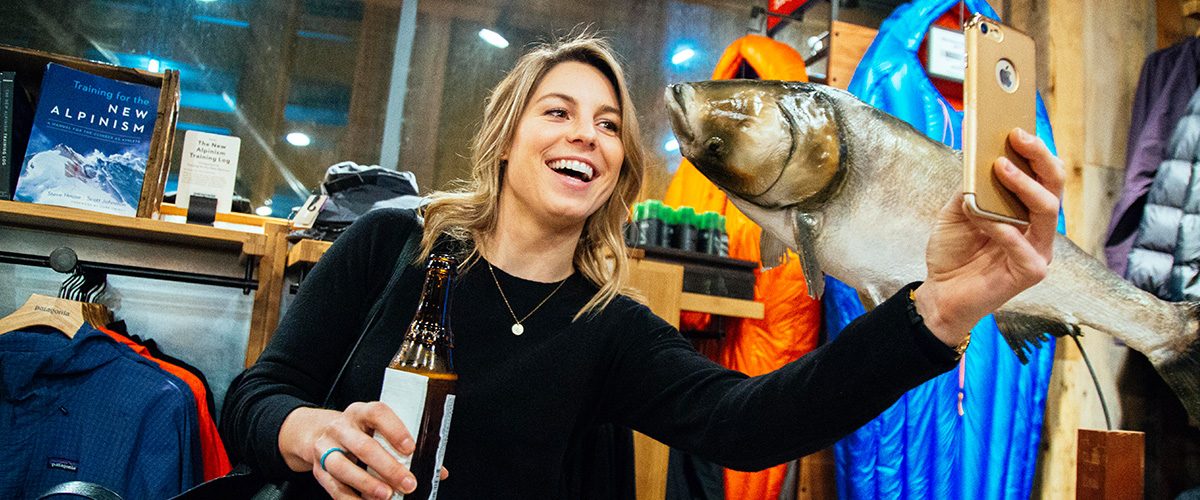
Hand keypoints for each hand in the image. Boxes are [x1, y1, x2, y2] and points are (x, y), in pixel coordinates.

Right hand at [279, 403, 448, 499]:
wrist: (319, 434)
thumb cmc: (359, 432)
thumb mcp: (379, 430)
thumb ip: (407, 447)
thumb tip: (438, 470)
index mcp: (361, 412)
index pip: (378, 413)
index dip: (395, 430)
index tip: (411, 448)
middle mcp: (341, 427)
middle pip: (363, 446)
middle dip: (387, 467)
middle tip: (408, 482)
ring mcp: (326, 447)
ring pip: (343, 466)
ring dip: (366, 483)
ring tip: (386, 495)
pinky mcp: (318, 469)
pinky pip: (333, 487)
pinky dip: (351, 499)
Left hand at [915, 128, 1064, 345]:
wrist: (940, 293)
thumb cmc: (953, 252)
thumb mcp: (956, 210)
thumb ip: (970, 187)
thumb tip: (978, 156)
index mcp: (1026, 211)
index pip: (1042, 176)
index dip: (1035, 151)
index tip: (1016, 127)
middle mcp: (1039, 228)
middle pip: (1053, 186)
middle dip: (1038, 157)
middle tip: (1016, 136)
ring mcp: (1038, 250)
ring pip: (1047, 210)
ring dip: (1023, 185)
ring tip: (1000, 167)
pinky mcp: (1031, 272)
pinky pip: (1023, 245)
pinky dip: (1003, 228)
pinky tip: (984, 217)